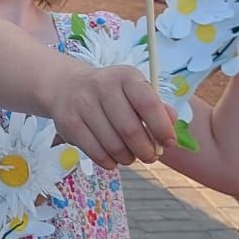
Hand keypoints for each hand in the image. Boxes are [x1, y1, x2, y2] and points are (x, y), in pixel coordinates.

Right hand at [51, 64, 176, 169]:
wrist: (66, 87)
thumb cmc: (111, 93)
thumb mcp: (134, 90)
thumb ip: (157, 107)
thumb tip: (172, 124)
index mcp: (125, 76)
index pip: (148, 104)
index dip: (162, 128)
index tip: (169, 143)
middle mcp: (103, 86)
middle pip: (131, 130)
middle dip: (146, 150)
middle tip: (150, 156)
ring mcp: (83, 104)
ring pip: (114, 146)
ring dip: (128, 158)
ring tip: (130, 155)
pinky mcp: (69, 123)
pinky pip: (97, 153)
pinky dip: (110, 162)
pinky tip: (113, 157)